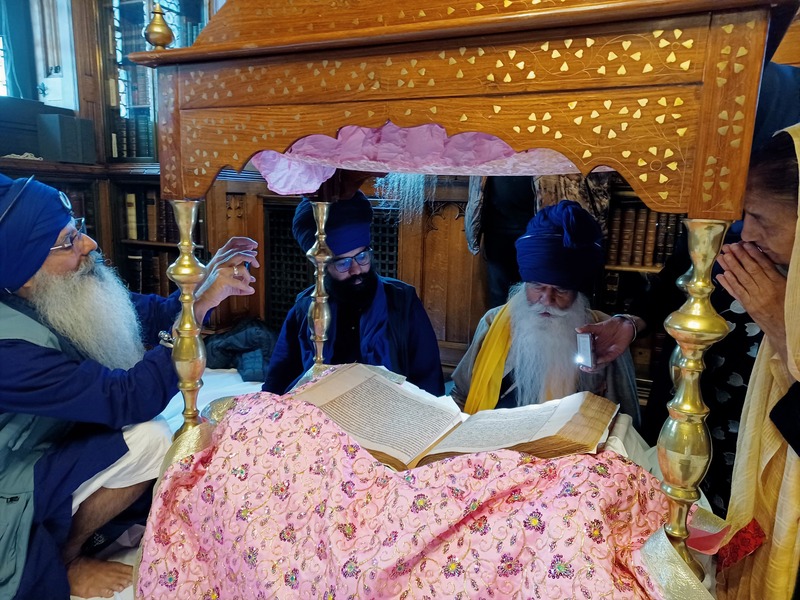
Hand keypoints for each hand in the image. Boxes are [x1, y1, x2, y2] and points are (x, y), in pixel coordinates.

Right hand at [194, 237, 260, 322]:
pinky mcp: (222, 278)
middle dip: (250, 256)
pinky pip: (239, 281)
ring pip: (241, 266)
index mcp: (221, 258)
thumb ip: (241, 281)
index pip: (233, 243)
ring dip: (248, 274)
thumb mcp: (230, 284)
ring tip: (251, 280)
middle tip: (257, 264)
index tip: (254, 247)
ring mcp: (220, 269)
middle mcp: (220, 260)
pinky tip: (249, 290)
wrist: (204, 298)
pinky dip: (246, 287)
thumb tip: (253, 282)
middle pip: (238, 252)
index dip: (245, 242)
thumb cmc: (216, 290)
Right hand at [575, 315, 640, 371]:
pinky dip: (603, 360)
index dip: (583, 358)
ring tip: (589, 367)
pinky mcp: (615, 352)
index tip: (579, 360)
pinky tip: (598, 360)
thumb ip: (588, 328)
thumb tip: (577, 329)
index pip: (587, 353)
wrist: (624, 324)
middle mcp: (601, 350)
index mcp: (595, 345)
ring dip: (595, 366)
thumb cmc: (611, 325)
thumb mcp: (598, 326)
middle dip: (588, 365)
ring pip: (600, 362)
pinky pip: (608, 358)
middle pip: (593, 360)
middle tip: (583, 366)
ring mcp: (608, 352)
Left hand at [716, 241, 786, 360]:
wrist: (786, 329)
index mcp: (778, 283)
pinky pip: (737, 293)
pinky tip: (721, 275)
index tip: (745, 244)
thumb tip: (764, 261)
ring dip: (730, 268)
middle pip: (750, 270)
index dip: (753, 254)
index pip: (764, 266)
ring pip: (741, 280)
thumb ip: (777, 276)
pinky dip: (728, 284)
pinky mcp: (748, 306)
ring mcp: (755, 298)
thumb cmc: (788, 306)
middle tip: (729, 247)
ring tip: (722, 257)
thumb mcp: (787, 288)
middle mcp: (765, 290)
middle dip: (738, 257)